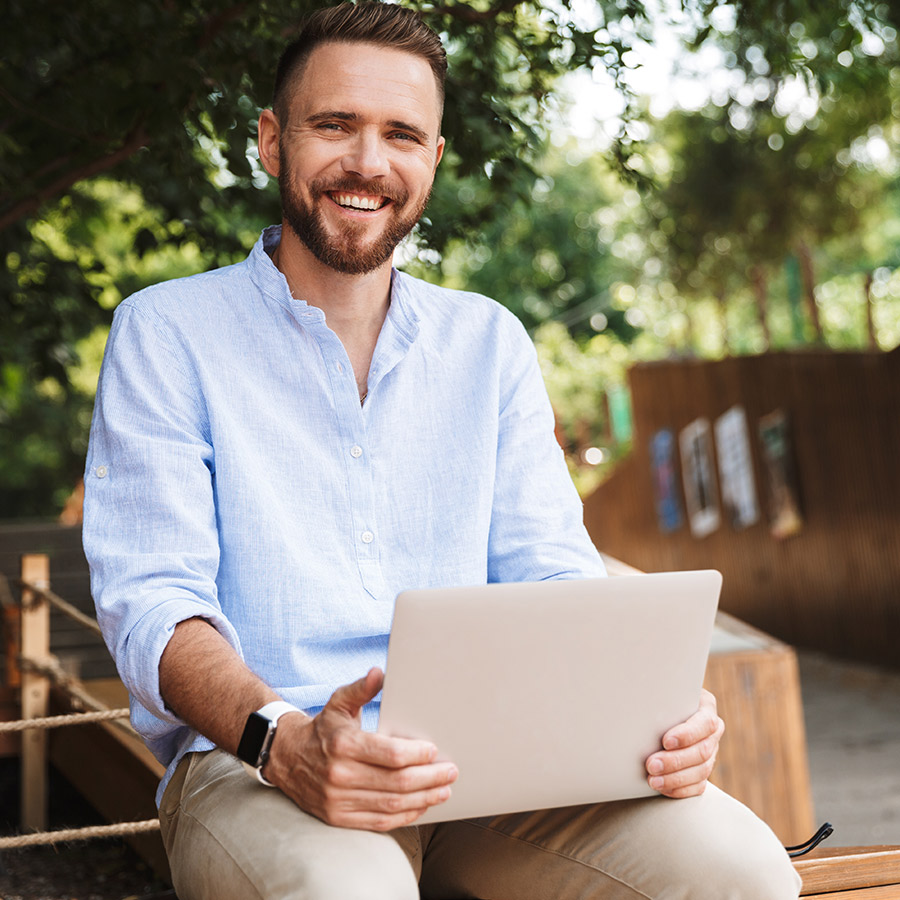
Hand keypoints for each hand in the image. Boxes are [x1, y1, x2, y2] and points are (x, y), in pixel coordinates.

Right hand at [263, 668, 457, 830]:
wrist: (286, 758)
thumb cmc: (323, 728)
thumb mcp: (338, 702)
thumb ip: (361, 688)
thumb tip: (379, 673)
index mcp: (344, 744)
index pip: (390, 755)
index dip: (417, 755)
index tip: (435, 751)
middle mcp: (340, 775)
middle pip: (396, 783)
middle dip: (429, 778)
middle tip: (450, 772)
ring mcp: (338, 800)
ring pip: (391, 805)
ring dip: (423, 799)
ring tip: (444, 790)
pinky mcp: (338, 818)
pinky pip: (379, 822)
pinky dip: (405, 816)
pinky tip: (421, 805)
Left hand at [645, 688, 723, 798]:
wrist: (659, 710)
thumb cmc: (658, 696)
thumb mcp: (660, 691)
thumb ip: (657, 696)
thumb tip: (633, 698)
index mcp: (706, 706)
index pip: (705, 723)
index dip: (687, 735)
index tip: (665, 741)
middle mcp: (712, 730)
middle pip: (702, 751)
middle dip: (675, 761)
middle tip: (651, 765)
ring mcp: (711, 751)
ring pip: (701, 770)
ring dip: (675, 778)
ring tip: (653, 780)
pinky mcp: (703, 769)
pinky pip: (698, 785)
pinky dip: (680, 789)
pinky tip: (663, 788)